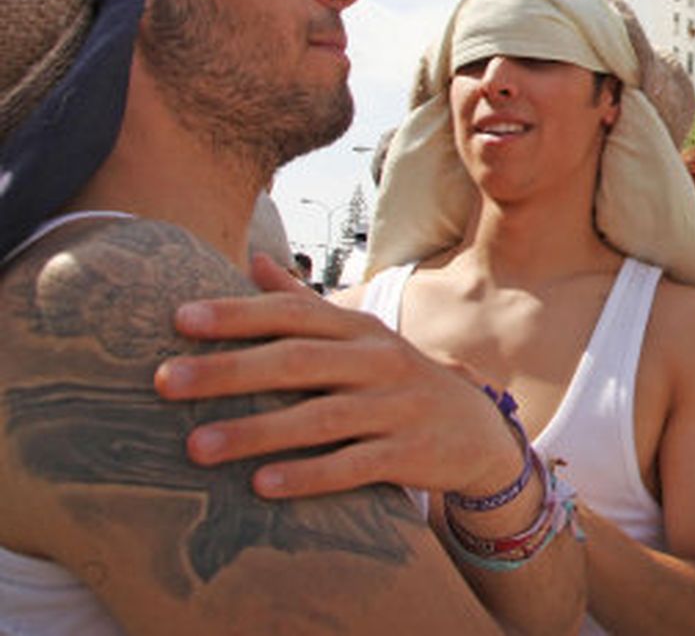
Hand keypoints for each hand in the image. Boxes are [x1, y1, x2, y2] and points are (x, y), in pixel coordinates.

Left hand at [154, 259, 531, 504]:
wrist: (477, 433)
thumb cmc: (397, 382)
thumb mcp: (360, 338)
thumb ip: (305, 304)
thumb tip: (251, 260)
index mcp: (359, 330)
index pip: (294, 313)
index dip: (238, 314)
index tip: (180, 320)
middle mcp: (378, 361)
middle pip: (297, 361)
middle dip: (228, 370)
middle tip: (165, 382)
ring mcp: (396, 407)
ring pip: (320, 417)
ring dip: (255, 431)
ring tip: (195, 448)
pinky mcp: (408, 454)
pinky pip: (354, 465)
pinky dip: (308, 475)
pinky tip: (262, 485)